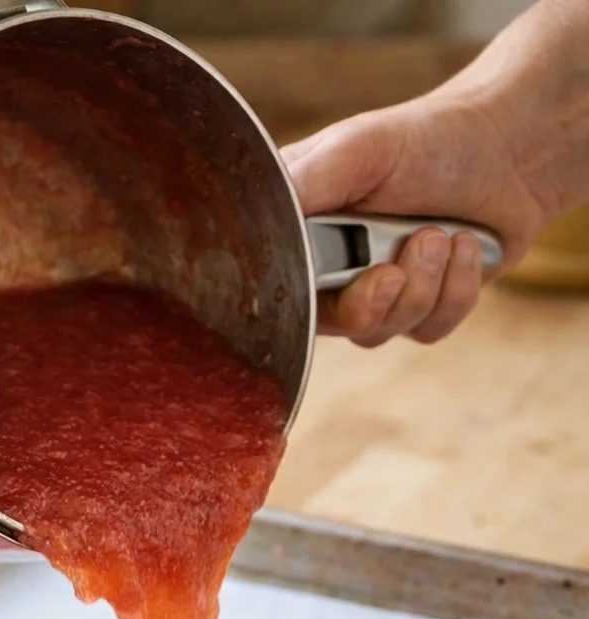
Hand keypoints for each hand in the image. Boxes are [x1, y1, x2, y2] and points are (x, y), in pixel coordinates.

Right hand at [283, 91, 546, 347]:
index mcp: (300, 228)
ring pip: (380, 331)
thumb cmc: (428, 138)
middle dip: (368, 301)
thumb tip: (257, 214)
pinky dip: (454, 291)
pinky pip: (427, 330)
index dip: (297, 295)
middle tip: (393, 270)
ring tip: (441, 234)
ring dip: (421, 286)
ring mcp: (376, 293)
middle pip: (326, 324)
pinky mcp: (421, 311)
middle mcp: (330, 267)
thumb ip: (307, 182)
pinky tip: (466, 249)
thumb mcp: (358, 147)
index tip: (329, 279)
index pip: (273, 284)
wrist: (509, 148)